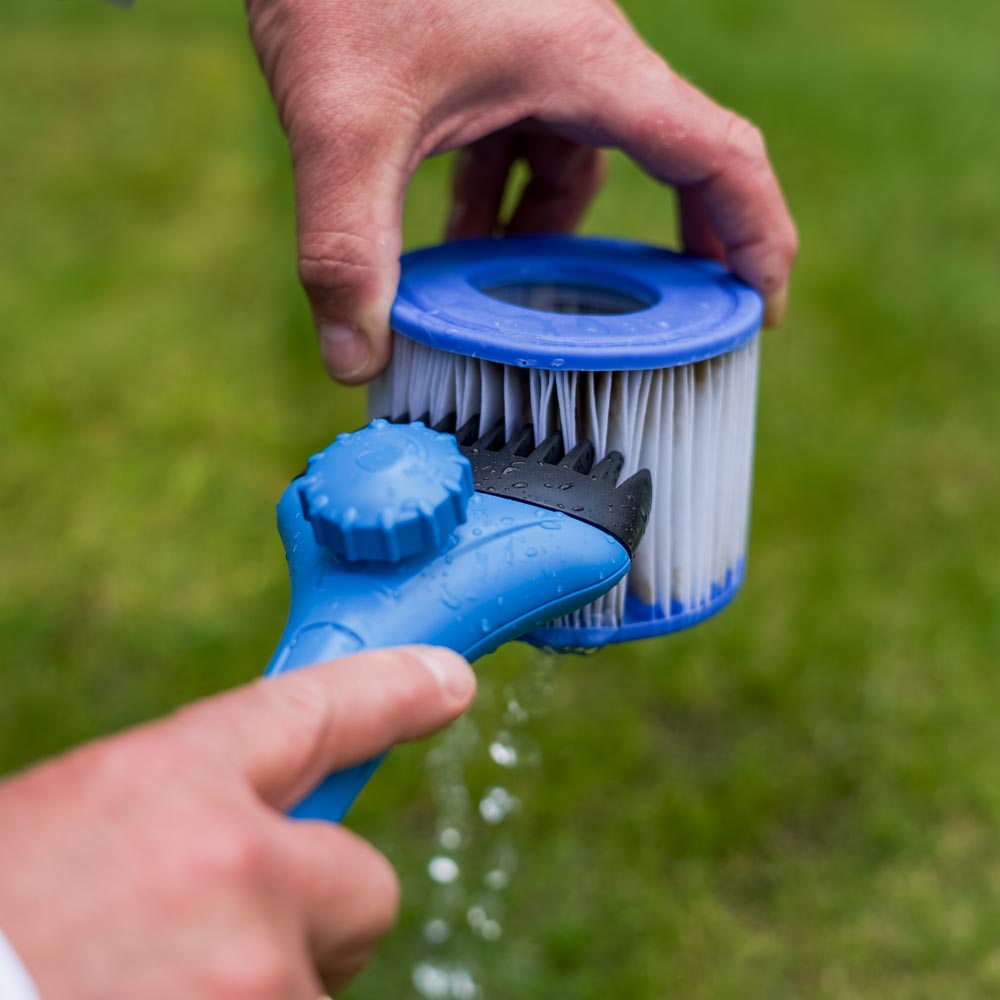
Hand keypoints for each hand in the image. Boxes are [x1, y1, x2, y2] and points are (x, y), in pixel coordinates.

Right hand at [0, 646, 474, 998]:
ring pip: (319, 980)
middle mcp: (230, 867)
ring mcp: (254, 976)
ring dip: (262, 991)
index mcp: (163, 782)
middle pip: (366, 881)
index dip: (393, 689)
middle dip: (318, 913)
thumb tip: (265, 826)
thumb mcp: (72, 830)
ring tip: (150, 989)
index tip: (446, 682)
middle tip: (226, 943)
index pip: (318, 707)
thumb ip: (177, 815)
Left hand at [246, 0, 797, 382]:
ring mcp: (534, 54)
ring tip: (517, 306)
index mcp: (587, 68)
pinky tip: (459, 239)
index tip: (760, 313)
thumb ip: (347, 249)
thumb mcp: (343, 123)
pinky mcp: (489, 55)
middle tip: (662, 331)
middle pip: (664, 162)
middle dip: (666, 250)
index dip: (757, 238)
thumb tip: (354, 366)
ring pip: (576, 160)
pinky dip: (504, 196)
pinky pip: (525, 139)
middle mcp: (578, 59)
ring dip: (554, 233)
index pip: (718, 157)